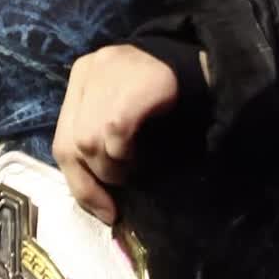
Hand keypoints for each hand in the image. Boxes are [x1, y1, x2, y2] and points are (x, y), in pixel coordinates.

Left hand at [52, 44, 180, 223]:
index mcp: (82, 77)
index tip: (102, 210)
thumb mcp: (122, 115)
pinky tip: (143, 157)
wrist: (216, 68)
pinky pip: (116, 131)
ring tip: (135, 170)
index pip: (61, 139)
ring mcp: (111, 71)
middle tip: (117, 202)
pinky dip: (125, 154)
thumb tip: (92, 196)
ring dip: (112, 170)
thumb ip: (100, 142)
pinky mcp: (139, 81)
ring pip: (88, 141)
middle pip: (69, 143)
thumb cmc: (168, 101)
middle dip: (91, 183)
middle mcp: (90, 70)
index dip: (77, 182)